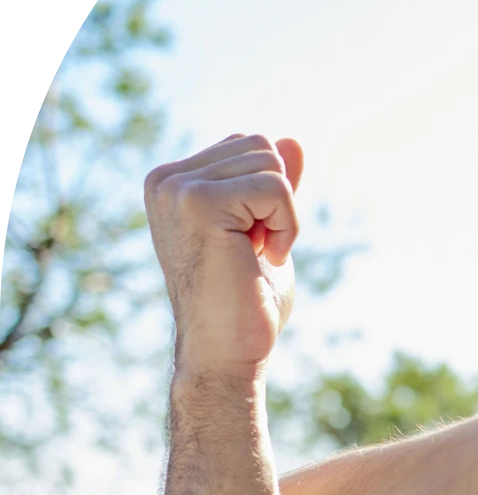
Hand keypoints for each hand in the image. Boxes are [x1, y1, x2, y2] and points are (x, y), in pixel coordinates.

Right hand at [144, 134, 303, 375]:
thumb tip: (293, 141)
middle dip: (278, 201)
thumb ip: (272, 186)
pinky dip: (287, 226)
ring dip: (283, 215)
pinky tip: (265, 258)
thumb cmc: (246, 301)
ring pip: (271, 162)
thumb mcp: (266, 230)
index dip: (270, 195)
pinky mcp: (198, 202)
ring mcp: (177, 189)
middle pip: (262, 146)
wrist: (226, 353)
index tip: (251, 242)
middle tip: (255, 251)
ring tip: (257, 255)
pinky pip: (275, 187)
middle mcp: (166, 179)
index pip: (250, 146)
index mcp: (174, 182)